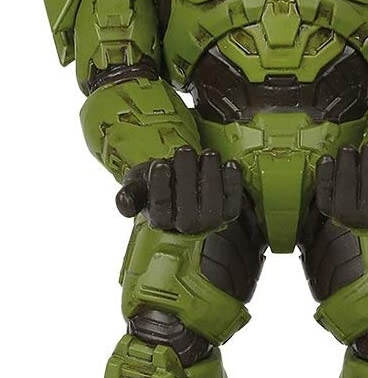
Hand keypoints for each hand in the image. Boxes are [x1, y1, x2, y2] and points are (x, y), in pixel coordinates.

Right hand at [116, 146, 242, 232]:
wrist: (179, 183)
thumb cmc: (156, 183)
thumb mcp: (137, 185)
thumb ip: (128, 194)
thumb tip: (123, 202)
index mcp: (160, 221)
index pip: (160, 208)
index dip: (161, 185)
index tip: (160, 163)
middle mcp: (186, 227)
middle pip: (187, 207)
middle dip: (187, 175)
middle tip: (184, 150)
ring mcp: (209, 221)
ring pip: (212, 203)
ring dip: (211, 175)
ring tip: (206, 153)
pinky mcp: (228, 212)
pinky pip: (233, 200)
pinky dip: (233, 181)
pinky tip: (229, 163)